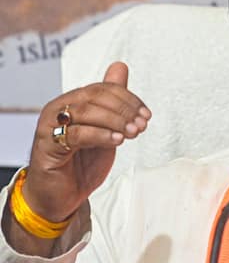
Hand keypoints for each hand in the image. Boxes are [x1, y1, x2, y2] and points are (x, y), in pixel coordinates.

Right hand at [21, 62, 150, 222]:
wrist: (61, 196)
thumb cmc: (82, 161)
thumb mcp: (106, 128)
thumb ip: (113, 101)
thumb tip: (120, 67)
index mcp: (73, 101)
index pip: (103, 89)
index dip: (129, 99)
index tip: (147, 114)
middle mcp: (59, 108)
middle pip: (95, 97)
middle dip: (124, 110)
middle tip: (142, 125)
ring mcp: (50, 126)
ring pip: (86, 112)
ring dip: (115, 121)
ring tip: (132, 133)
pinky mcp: (47, 146)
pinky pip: (77, 134)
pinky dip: (101, 135)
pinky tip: (117, 141)